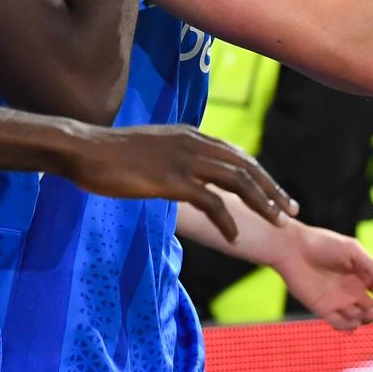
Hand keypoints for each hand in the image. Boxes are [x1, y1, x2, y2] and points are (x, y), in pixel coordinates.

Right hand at [60, 124, 296, 240]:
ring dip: (260, 203)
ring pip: (236, 180)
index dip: (260, 175)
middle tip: (290, 211)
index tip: (276, 194)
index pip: (236, 154)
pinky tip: (234, 236)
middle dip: (271, 189)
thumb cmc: (107, 154)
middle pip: (245, 166)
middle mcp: (193, 142)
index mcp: (189, 135)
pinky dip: (227, 219)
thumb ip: (171, 158)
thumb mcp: (149, 150)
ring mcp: (183, 159)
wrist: (82, 149)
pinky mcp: (171, 179)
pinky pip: (210, 201)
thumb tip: (182, 175)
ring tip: (275, 223)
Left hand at [274, 224, 372, 330]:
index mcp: (362, 274)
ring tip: (370, 311)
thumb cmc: (323, 244)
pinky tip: (355, 323)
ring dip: (369, 319)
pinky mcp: (324, 309)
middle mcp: (352, 289)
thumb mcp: (352, 250)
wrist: (293, 249)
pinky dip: (350, 327)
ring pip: (360, 318)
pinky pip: (340, 324)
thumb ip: (370, 265)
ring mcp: (339, 301)